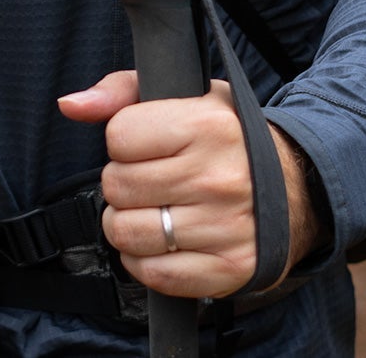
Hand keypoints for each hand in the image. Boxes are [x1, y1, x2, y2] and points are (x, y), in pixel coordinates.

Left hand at [58, 70, 320, 298]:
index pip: (119, 136)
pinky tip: (161, 242)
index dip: (122, 141)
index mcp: (206, 125)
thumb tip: (70, 105)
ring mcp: (224, 227)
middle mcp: (217, 177)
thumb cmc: (225, 135)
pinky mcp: (228, 269)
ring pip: (127, 233)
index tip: (143, 144)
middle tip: (146, 179)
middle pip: (118, 186)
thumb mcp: (184, 94)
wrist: (295, 186)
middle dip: (121, 183)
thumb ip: (121, 91)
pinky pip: (154, 275)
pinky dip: (144, 262)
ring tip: (149, 210)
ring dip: (125, 224)